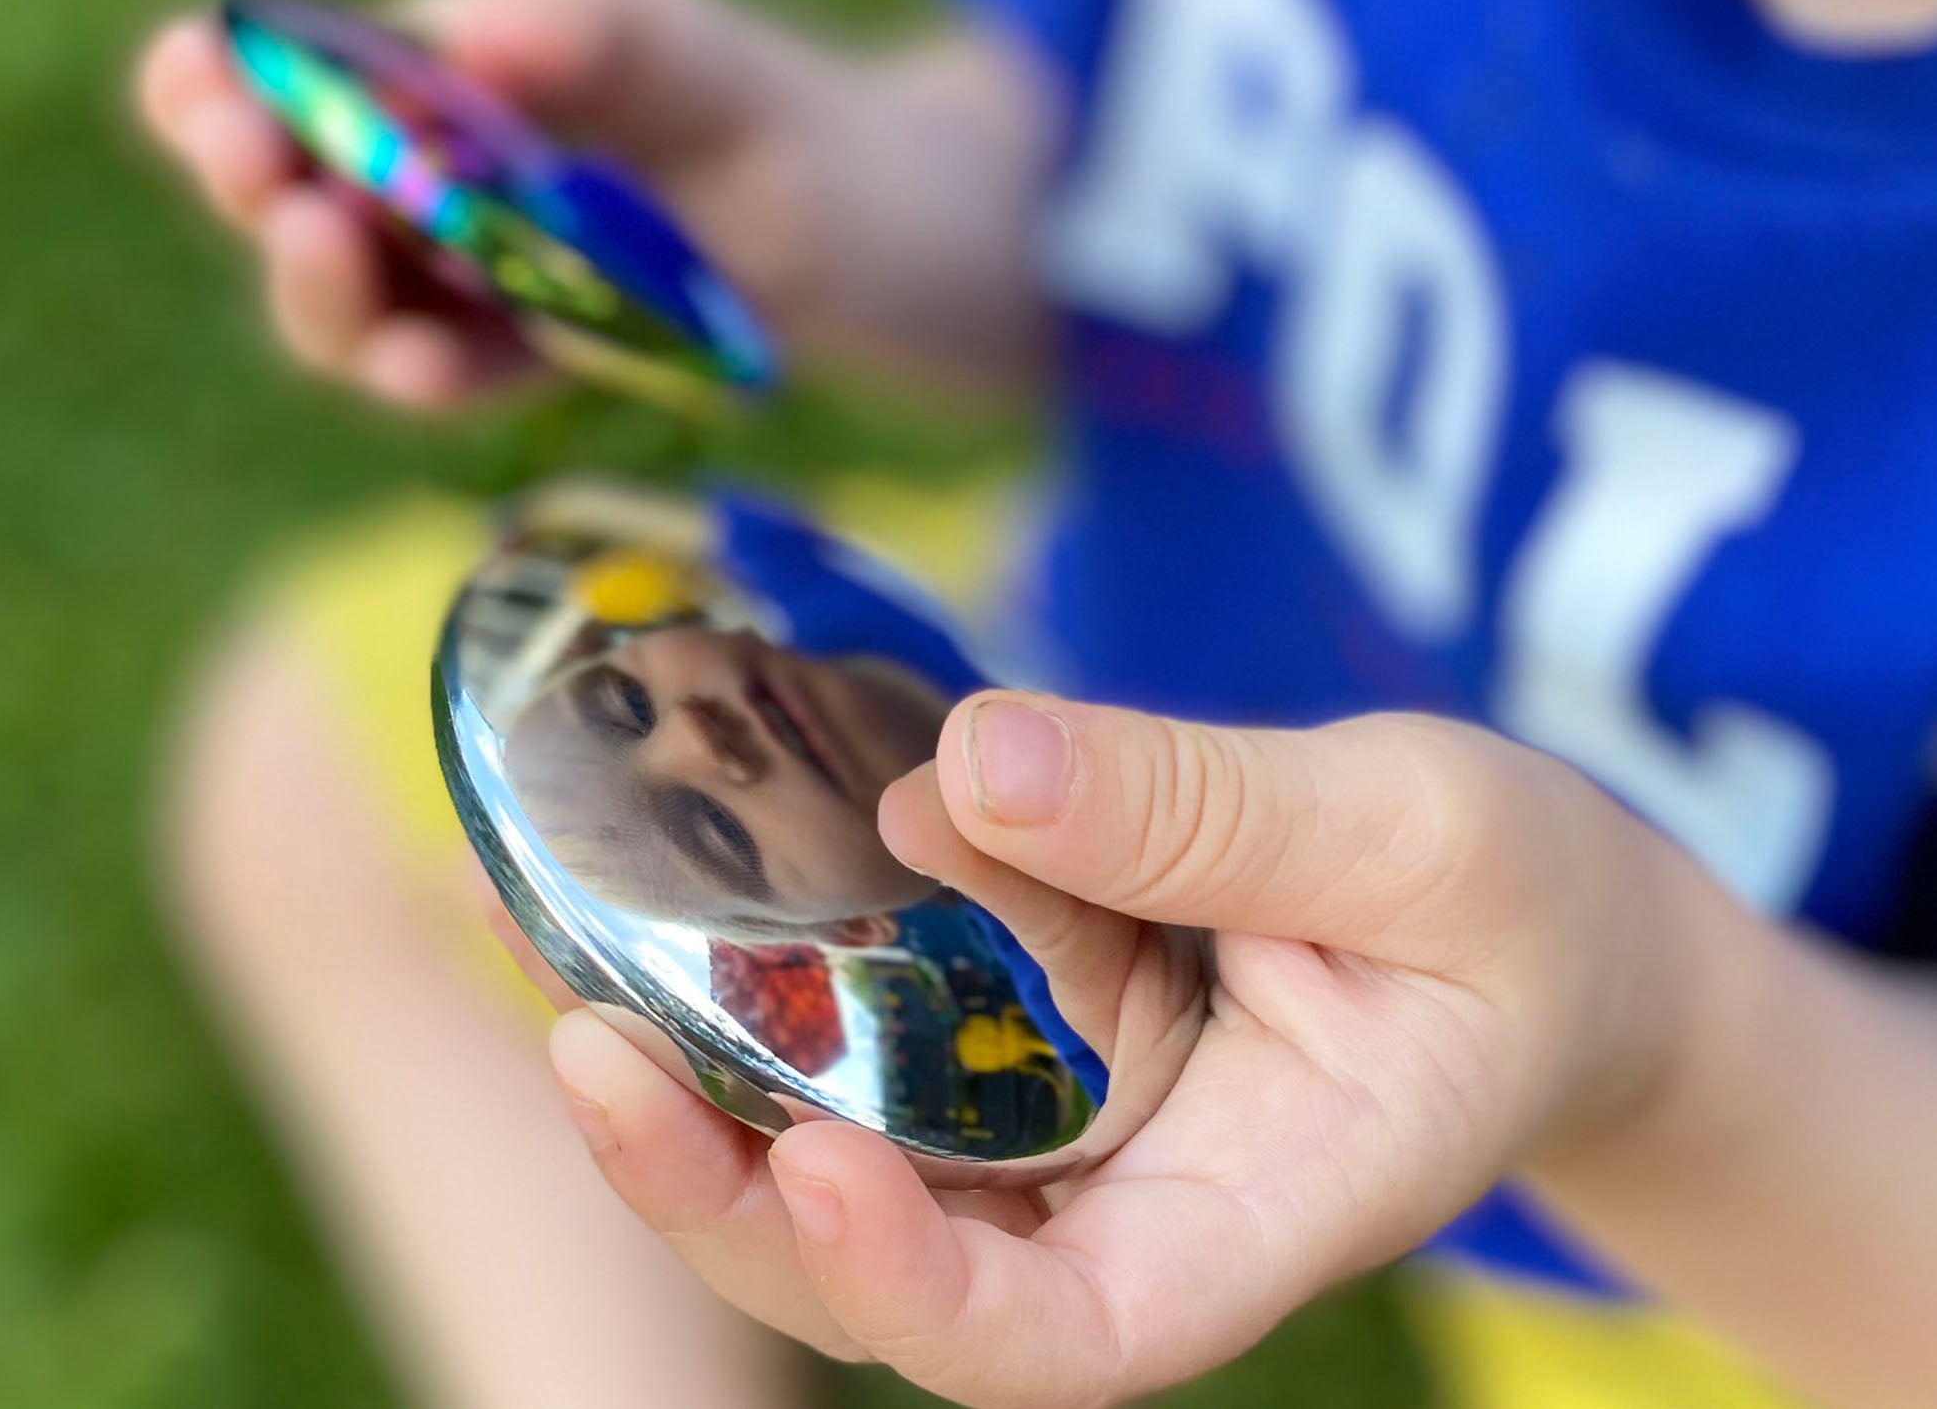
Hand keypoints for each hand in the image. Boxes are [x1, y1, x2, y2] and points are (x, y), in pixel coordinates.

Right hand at [139, 0, 1046, 406]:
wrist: (953, 261)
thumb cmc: (846, 147)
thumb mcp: (729, 72)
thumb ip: (602, 32)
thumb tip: (457, 33)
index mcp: (494, 56)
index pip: (321, 62)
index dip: (238, 81)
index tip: (209, 100)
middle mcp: (484, 155)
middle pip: (317, 180)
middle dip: (271, 193)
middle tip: (285, 208)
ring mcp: (513, 260)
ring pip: (370, 289)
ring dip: (333, 296)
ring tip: (355, 286)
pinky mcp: (556, 350)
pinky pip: (454, 364)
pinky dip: (425, 370)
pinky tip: (425, 371)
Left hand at [547, 695, 1718, 1407]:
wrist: (1542, 920)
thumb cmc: (1520, 902)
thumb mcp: (1415, 832)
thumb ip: (1208, 812)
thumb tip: (966, 769)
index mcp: (1254, 1217)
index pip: (1068, 1338)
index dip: (915, 1290)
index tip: (812, 1161)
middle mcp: (1128, 1201)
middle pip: (897, 1269)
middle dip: (725, 1191)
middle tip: (588, 1047)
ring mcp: (1066, 1120)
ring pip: (855, 1148)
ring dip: (702, 1078)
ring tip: (565, 950)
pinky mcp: (1032, 1023)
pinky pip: (887, 1021)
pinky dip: (779, 968)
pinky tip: (675, 879)